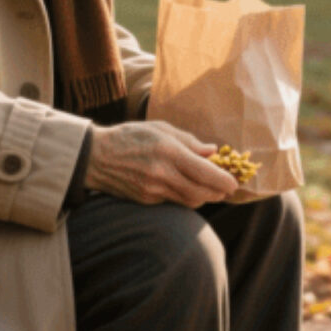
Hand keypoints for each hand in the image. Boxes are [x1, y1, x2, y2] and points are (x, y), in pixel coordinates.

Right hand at [83, 121, 238, 207]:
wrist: (97, 156)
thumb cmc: (131, 136)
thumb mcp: (161, 129)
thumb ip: (189, 141)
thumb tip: (212, 152)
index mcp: (168, 152)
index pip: (205, 173)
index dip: (224, 181)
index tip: (233, 183)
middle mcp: (162, 174)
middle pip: (201, 193)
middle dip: (217, 193)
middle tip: (224, 188)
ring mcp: (153, 190)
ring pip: (189, 201)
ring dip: (202, 196)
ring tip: (206, 186)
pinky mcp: (146, 200)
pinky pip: (173, 201)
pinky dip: (183, 196)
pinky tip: (181, 185)